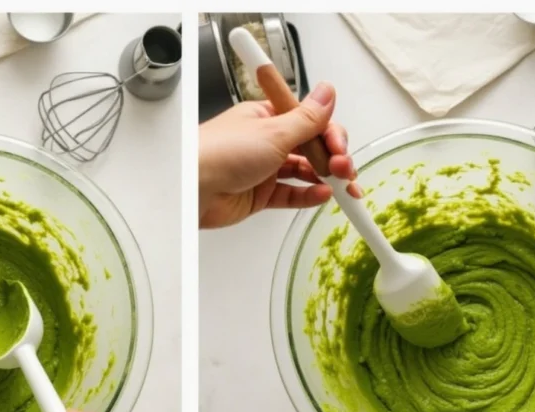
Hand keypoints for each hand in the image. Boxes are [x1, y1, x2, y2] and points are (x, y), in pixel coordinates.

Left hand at [198, 81, 360, 228]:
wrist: (191, 188)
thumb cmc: (219, 152)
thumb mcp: (272, 131)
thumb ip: (306, 118)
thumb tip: (327, 92)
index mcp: (268, 116)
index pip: (310, 121)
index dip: (329, 133)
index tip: (339, 146)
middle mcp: (267, 140)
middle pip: (311, 147)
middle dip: (332, 157)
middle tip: (342, 168)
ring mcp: (264, 168)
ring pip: (304, 172)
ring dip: (325, 178)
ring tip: (340, 185)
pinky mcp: (260, 195)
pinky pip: (292, 195)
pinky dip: (309, 195)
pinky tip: (322, 195)